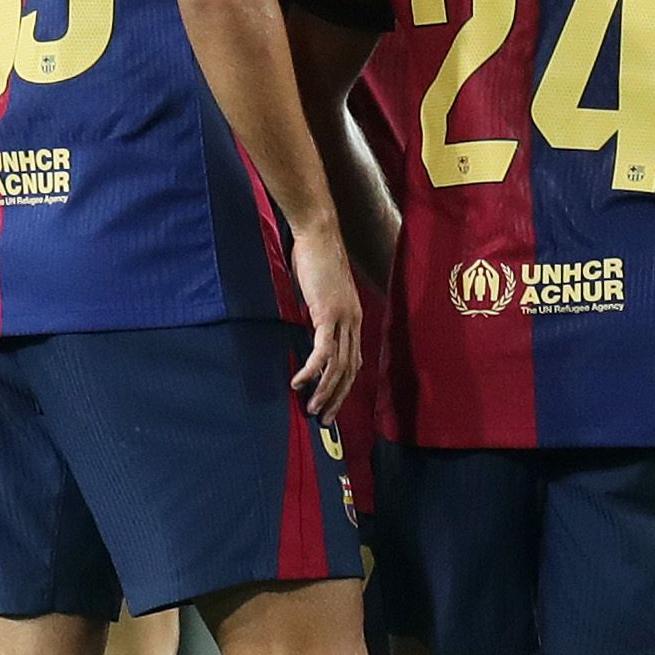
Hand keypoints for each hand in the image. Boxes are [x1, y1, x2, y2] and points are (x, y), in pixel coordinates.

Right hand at [287, 222, 363, 420]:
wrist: (319, 233)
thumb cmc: (316, 258)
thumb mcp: (320, 293)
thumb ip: (318, 313)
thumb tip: (308, 327)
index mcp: (354, 318)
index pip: (353, 361)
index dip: (343, 386)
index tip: (331, 404)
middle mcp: (354, 321)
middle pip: (350, 370)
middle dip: (337, 398)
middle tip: (324, 420)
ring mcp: (343, 319)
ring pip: (339, 366)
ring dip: (324, 391)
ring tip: (312, 410)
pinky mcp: (328, 313)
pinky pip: (323, 350)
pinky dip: (312, 370)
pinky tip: (300, 383)